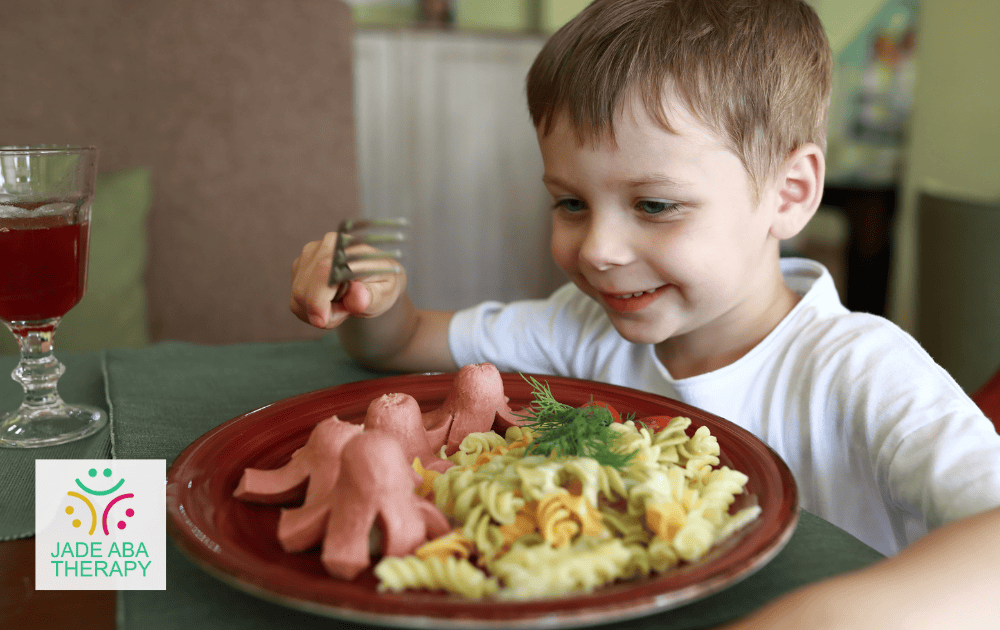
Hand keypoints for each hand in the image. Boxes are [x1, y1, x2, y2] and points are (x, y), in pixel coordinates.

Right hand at [290, 232, 405, 329]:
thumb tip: (355, 296)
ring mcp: (309, 255)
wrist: (375, 279)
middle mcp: (326, 245)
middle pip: (304, 288)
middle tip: (347, 311)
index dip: (317, 299)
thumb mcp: (386, 294)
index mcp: (349, 247)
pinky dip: (310, 310)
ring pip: (297, 297)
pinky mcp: (300, 267)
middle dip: (322, 311)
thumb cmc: (382, 285)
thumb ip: (372, 296)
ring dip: (317, 312)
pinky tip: (330, 303)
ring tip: (342, 306)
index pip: (323, 271)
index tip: (322, 321)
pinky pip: (295, 300)